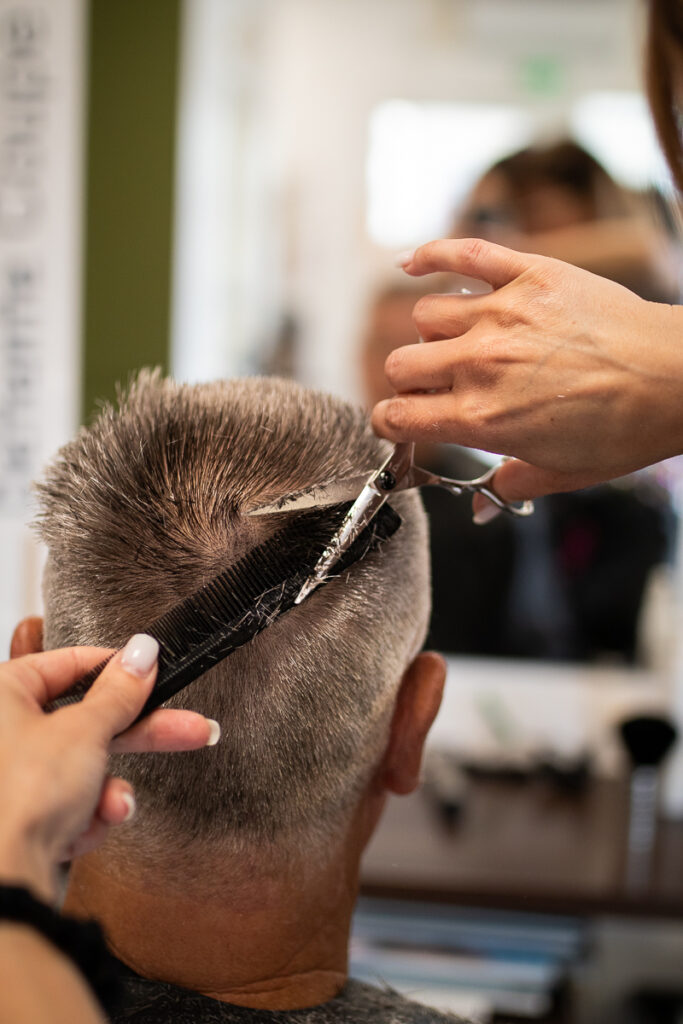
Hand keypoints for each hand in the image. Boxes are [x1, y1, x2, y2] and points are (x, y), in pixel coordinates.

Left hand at [0, 636, 218, 901]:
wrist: (4, 879)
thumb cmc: (20, 796)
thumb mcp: (86, 731)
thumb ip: (120, 692)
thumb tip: (142, 654)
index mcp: (1, 694)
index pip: (68, 665)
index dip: (115, 670)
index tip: (152, 673)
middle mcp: (1, 731)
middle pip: (84, 721)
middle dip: (138, 736)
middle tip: (186, 728)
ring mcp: (8, 776)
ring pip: (82, 768)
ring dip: (106, 791)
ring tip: (113, 807)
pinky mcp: (16, 816)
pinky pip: (69, 803)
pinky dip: (84, 817)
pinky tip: (83, 829)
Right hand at [372, 238, 682, 503]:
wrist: (676, 378)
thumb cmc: (625, 428)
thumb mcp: (562, 473)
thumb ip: (509, 485)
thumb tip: (480, 508)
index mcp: (482, 418)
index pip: (398, 416)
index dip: (388, 423)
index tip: (396, 422)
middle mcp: (481, 364)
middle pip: (400, 364)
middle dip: (407, 382)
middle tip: (433, 389)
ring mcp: (501, 313)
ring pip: (425, 315)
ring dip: (432, 333)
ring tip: (458, 342)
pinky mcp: (528, 275)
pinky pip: (462, 253)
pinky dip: (429, 255)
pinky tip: (412, 265)